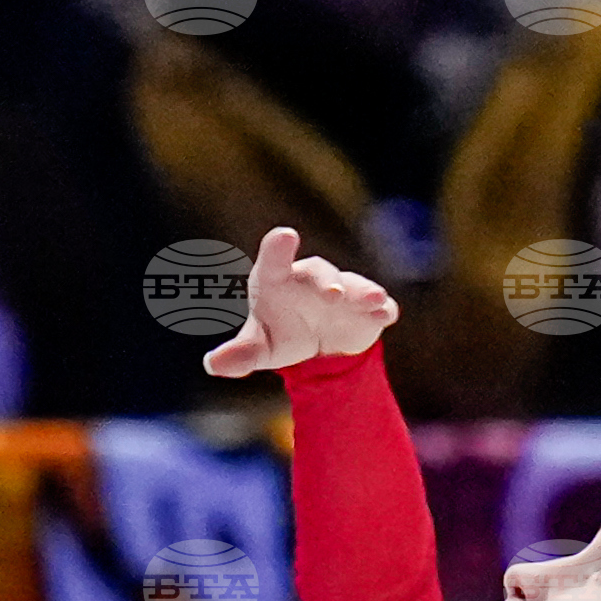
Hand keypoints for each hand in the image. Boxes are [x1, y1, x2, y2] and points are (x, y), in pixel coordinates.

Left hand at [202, 225, 397, 378]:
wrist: (318, 346)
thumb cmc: (282, 333)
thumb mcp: (260, 348)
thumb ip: (240, 354)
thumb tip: (212, 365)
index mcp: (279, 281)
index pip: (274, 262)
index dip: (278, 249)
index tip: (284, 236)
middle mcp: (312, 280)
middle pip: (320, 273)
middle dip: (328, 282)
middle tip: (333, 294)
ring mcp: (344, 292)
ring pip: (355, 286)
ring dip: (365, 292)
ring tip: (375, 300)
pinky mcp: (367, 310)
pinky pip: (378, 306)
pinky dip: (383, 309)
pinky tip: (388, 314)